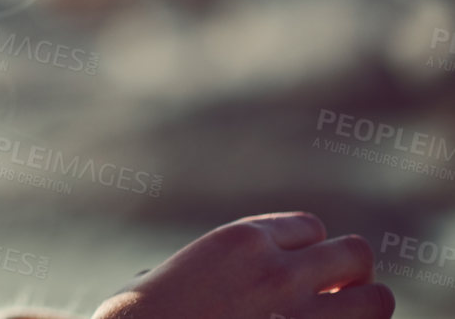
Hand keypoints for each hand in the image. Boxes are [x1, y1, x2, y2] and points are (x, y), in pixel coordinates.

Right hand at [92, 212, 392, 318]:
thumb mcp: (162, 280)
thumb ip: (206, 272)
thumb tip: (200, 280)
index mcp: (237, 242)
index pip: (309, 228)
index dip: (308, 255)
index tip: (302, 279)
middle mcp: (277, 270)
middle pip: (352, 254)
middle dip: (349, 278)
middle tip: (331, 303)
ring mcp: (302, 316)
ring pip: (377, 299)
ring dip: (364, 311)